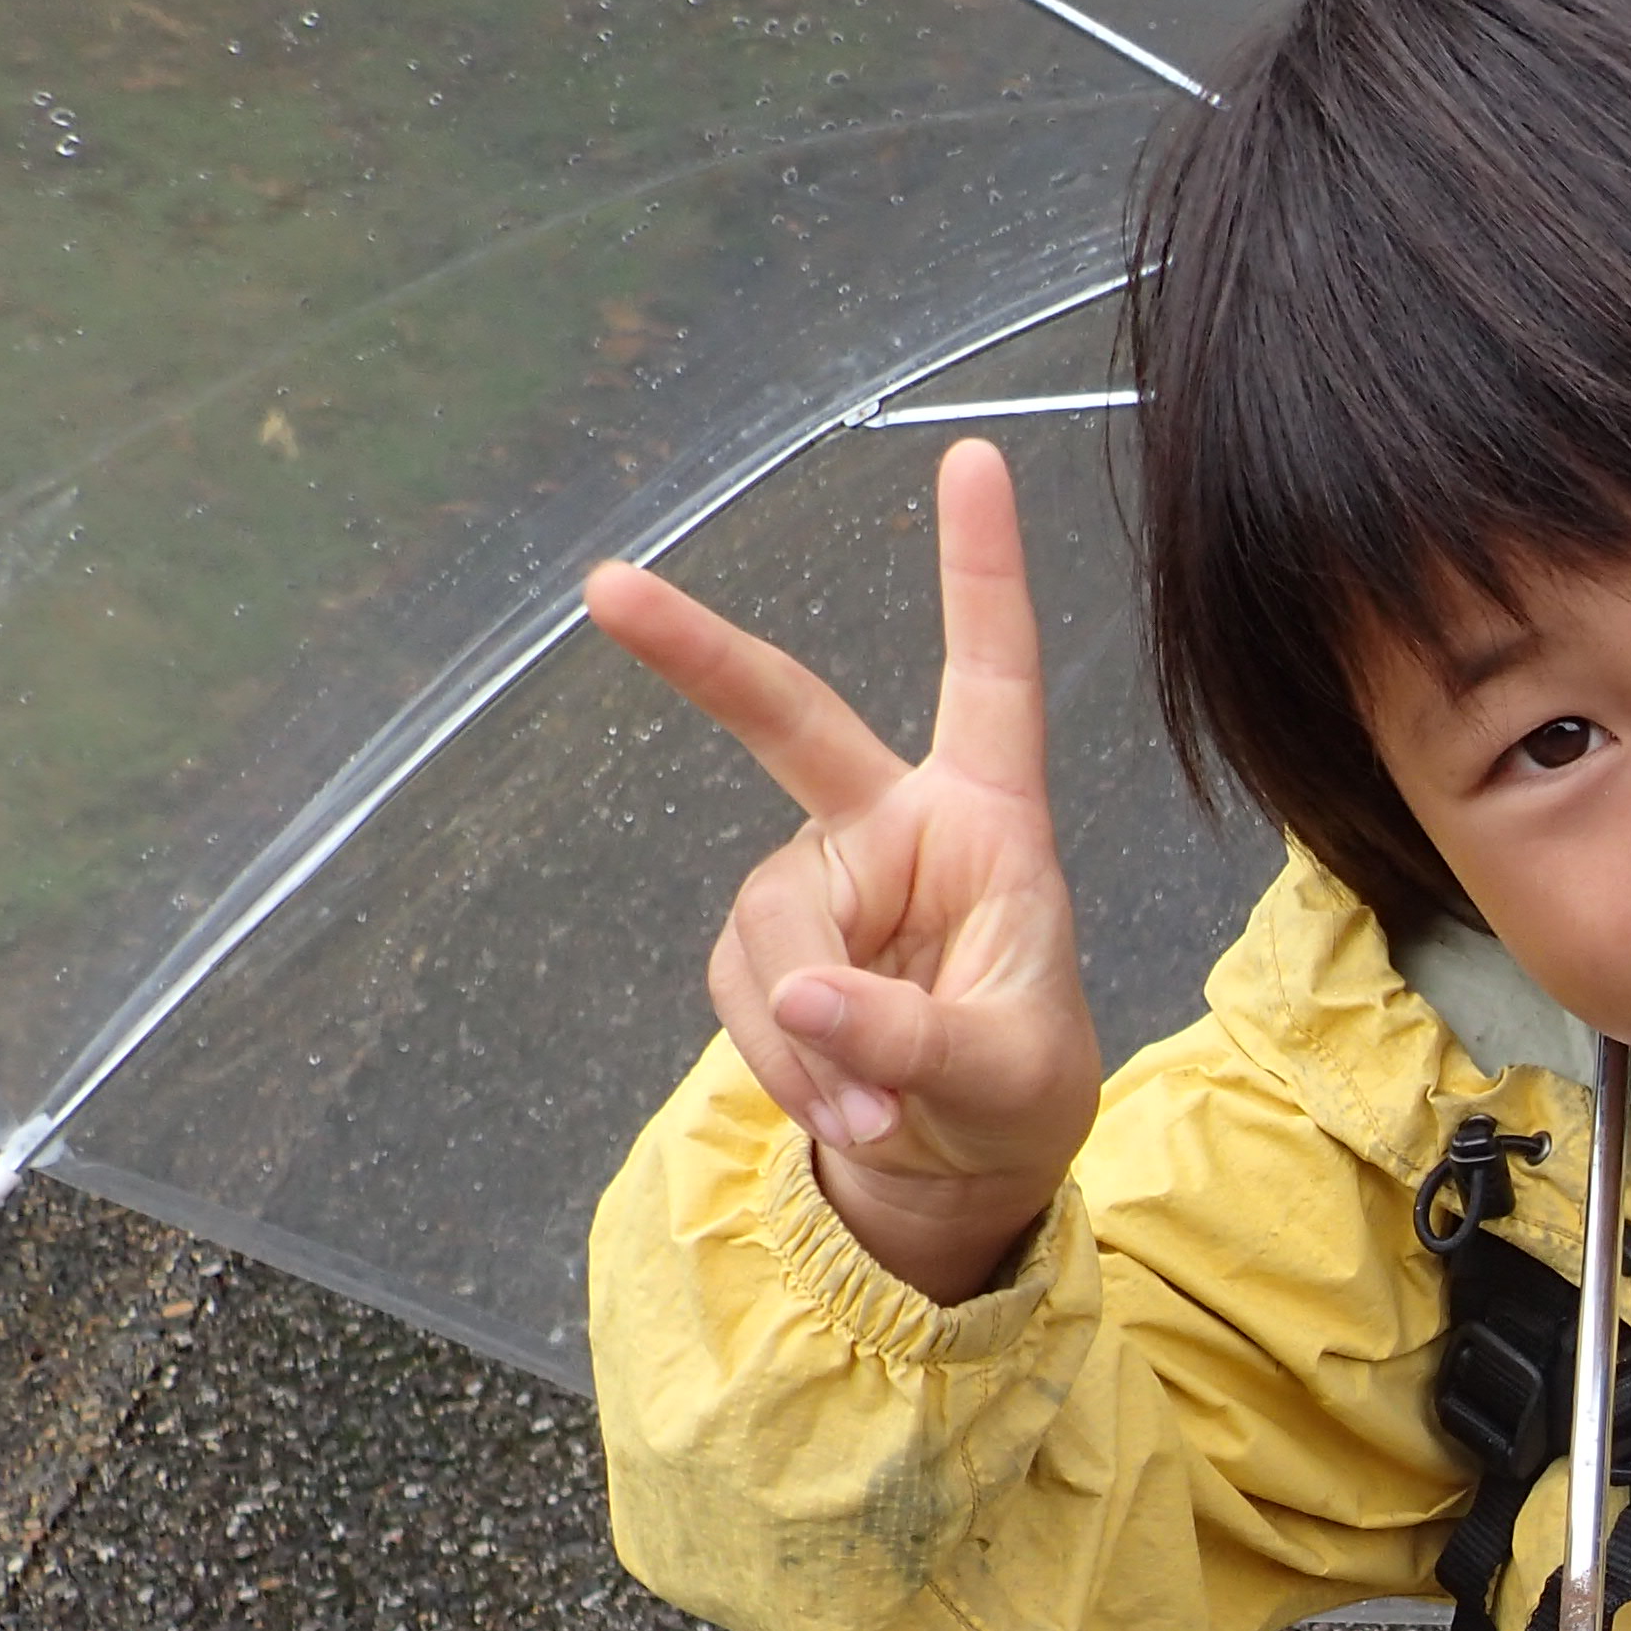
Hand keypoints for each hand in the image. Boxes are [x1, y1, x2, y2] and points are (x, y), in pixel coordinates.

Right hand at [585, 437, 1104, 1302]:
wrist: (960, 1173)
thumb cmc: (1021, 1094)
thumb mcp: (1011, 1075)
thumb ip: (919, 1036)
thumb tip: (799, 992)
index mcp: (988, 818)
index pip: (989, 676)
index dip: (982, 572)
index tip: (976, 457)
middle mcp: (894, 826)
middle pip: (787, 717)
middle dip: (697, 653)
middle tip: (609, 590)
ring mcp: (819, 881)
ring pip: (765, 932)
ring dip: (804, 1036)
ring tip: (874, 1112)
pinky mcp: (766, 946)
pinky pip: (745, 996)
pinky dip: (786, 1064)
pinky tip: (845, 1111)